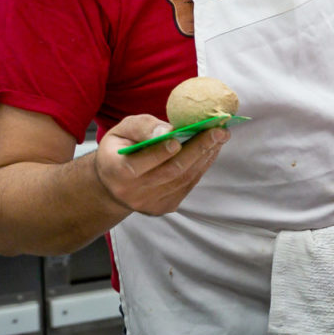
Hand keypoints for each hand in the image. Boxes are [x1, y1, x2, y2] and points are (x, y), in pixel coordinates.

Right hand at [93, 114, 226, 215]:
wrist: (113, 183)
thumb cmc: (119, 150)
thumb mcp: (122, 130)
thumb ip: (143, 127)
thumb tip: (168, 131)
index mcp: (116, 170)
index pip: (142, 162)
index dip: (163, 151)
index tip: (183, 136)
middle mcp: (133, 192)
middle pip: (171, 171)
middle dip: (198, 149)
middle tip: (219, 132)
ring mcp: (149, 203)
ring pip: (184, 180)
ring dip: (205, 157)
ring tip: (220, 138)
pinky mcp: (163, 207)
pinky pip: (187, 186)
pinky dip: (201, 167)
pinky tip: (210, 152)